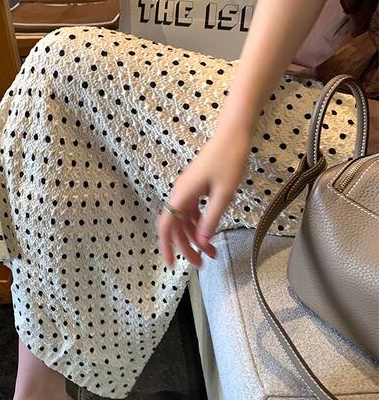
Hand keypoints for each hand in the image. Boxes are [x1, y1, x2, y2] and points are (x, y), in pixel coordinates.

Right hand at [156, 118, 251, 267]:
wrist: (232, 135)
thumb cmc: (229, 160)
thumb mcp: (224, 194)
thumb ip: (211, 218)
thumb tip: (202, 241)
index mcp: (183, 194)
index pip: (167, 226)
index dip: (166, 246)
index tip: (171, 264)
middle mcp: (180, 193)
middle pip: (176, 227)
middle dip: (187, 247)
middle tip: (202, 264)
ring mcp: (187, 190)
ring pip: (185, 220)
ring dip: (195, 238)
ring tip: (212, 253)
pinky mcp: (195, 187)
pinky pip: (192, 211)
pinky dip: (200, 225)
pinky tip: (211, 233)